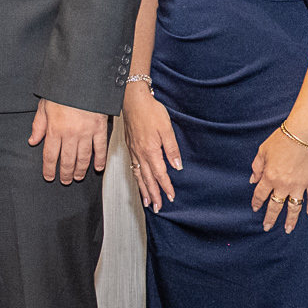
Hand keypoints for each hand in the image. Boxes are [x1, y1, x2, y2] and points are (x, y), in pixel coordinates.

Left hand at [28, 99, 109, 183]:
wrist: (83, 79)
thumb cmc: (62, 91)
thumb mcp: (44, 106)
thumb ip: (38, 125)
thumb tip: (32, 141)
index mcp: (54, 129)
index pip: (50, 156)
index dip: (49, 169)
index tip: (49, 177)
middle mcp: (70, 134)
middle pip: (67, 160)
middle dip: (65, 173)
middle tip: (65, 180)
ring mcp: (86, 133)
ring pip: (83, 158)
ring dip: (80, 170)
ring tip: (78, 177)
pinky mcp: (100, 129)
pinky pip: (100, 148)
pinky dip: (100, 160)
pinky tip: (98, 168)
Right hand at [121, 82, 181, 210]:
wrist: (133, 101)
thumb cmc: (150, 111)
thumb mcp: (167, 128)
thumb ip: (172, 148)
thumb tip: (177, 165)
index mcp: (151, 151)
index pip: (160, 174)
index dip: (166, 187)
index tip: (170, 197)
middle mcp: (140, 154)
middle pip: (148, 179)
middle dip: (153, 195)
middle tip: (157, 207)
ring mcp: (134, 151)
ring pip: (139, 176)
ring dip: (143, 190)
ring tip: (146, 201)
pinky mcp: (130, 147)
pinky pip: (133, 168)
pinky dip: (136, 178)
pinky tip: (138, 181)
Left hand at [250, 123, 307, 232]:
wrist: (302, 133)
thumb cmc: (281, 139)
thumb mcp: (262, 151)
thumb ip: (257, 167)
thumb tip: (252, 180)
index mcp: (269, 177)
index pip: (260, 195)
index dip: (257, 203)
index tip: (255, 209)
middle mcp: (283, 184)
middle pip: (275, 206)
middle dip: (270, 218)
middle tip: (267, 227)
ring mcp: (299, 185)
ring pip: (294, 207)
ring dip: (291, 219)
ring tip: (288, 229)